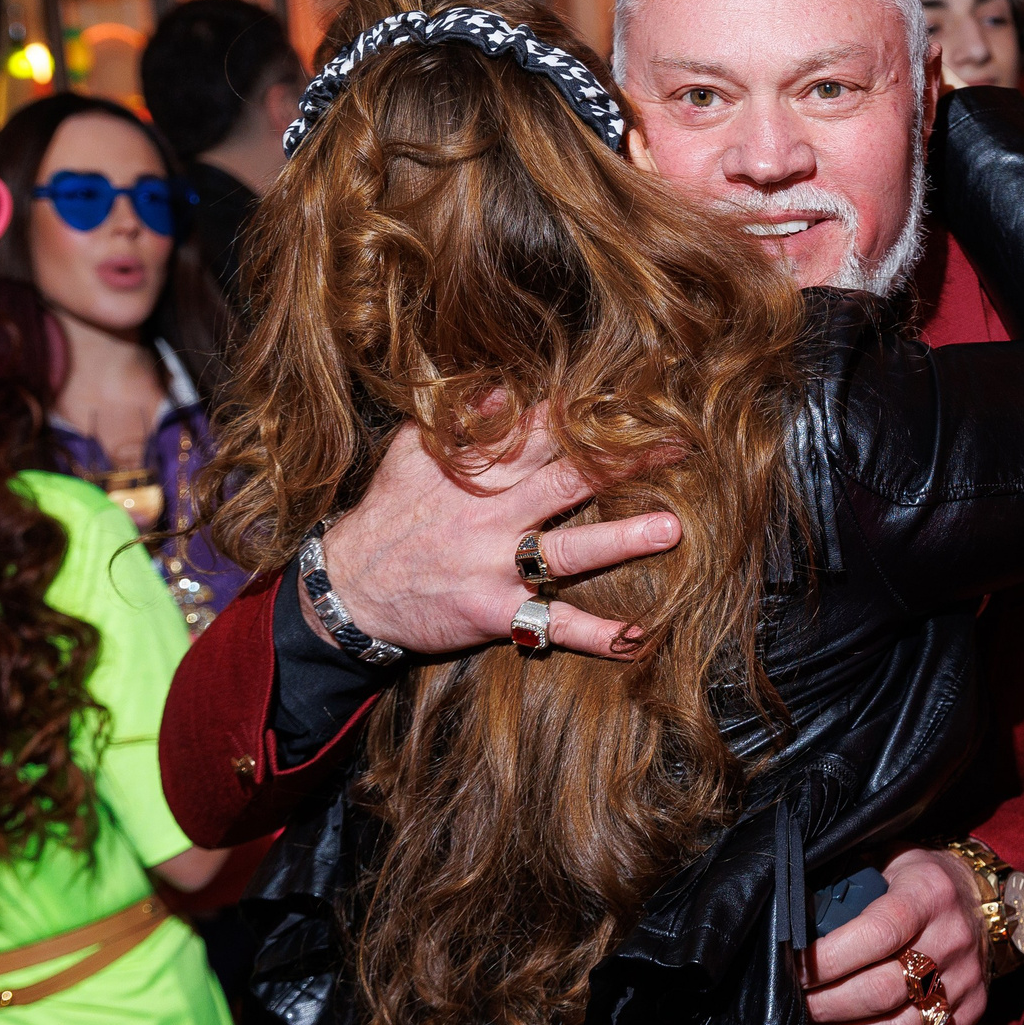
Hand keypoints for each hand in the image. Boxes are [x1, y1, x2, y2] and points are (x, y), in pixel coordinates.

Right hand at [315, 408, 680, 659]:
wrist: (346, 589)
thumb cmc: (386, 516)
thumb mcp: (410, 454)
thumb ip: (460, 423)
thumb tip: (504, 387)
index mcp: (476, 474)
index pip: (538, 434)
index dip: (584, 416)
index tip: (632, 401)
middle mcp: (491, 516)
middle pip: (566, 481)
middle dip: (622, 464)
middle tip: (677, 448)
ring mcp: (495, 566)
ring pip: (567, 550)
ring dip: (621, 540)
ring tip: (671, 529)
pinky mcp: (495, 613)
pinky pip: (553, 625)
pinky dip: (597, 635)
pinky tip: (639, 637)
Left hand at [804, 849, 989, 1024]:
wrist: (982, 899)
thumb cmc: (919, 880)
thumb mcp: (886, 860)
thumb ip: (847, 885)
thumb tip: (793, 921)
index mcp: (928, 894)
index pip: (877, 933)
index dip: (829, 959)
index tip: (794, 969)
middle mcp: (952, 940)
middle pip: (883, 990)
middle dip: (826, 1005)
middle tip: (794, 1005)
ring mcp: (965, 982)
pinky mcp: (970, 1014)